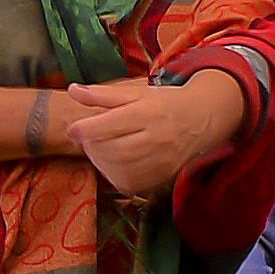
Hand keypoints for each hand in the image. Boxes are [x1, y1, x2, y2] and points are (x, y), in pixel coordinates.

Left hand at [62, 73, 239, 199]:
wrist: (202, 119)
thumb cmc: (165, 103)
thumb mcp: (135, 92)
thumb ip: (102, 94)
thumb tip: (72, 90)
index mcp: (148, 112)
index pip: (112, 124)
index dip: (86, 129)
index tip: (74, 129)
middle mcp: (157, 137)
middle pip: (114, 150)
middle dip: (92, 147)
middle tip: (87, 140)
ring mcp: (162, 159)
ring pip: (121, 169)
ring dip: (101, 162)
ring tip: (99, 150)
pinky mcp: (163, 175)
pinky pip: (131, 183)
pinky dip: (114, 176)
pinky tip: (113, 163)